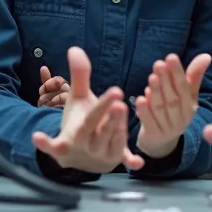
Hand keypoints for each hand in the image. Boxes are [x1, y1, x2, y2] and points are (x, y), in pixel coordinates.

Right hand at [32, 47, 144, 173]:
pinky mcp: (114, 160)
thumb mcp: (77, 99)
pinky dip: (128, 162)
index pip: (92, 115)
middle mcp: (88, 143)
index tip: (116, 91)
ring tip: (128, 117)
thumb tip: (75, 48)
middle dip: (111, 120)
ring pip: (113, 143)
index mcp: (78, 128)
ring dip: (120, 133)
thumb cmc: (77, 121)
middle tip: (121, 105)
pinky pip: (121, 161)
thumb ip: (79, 75)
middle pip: (101, 131)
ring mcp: (101, 154)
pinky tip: (138, 162)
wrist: (73, 154)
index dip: (103, 104)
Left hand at [134, 53, 210, 158]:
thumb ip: (194, 76)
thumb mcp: (186, 96)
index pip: (184, 88)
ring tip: (151, 77)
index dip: (178, 73)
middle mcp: (181, 119)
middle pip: (173, 98)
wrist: (162, 142)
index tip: (171, 57)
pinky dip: (144, 111)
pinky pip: (149, 122)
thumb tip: (206, 56)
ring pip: (161, 109)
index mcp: (190, 107)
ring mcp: (167, 128)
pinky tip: (139, 98)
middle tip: (158, 64)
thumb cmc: (175, 111)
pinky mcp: (153, 135)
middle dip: (165, 80)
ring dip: (156, 92)